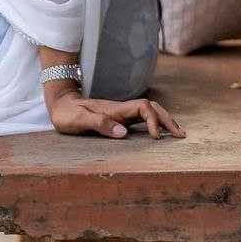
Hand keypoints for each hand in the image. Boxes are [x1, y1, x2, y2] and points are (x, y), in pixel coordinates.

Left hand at [44, 83, 185, 139]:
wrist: (59, 103)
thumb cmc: (67, 113)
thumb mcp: (79, 120)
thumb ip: (99, 124)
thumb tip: (123, 133)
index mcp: (114, 109)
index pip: (143, 108)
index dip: (153, 120)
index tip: (155, 138)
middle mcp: (120, 109)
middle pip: (151, 108)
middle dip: (167, 120)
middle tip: (181, 135)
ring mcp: (120, 113)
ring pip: (148, 112)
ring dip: (164, 121)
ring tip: (178, 134)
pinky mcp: (118, 119)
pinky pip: (141, 119)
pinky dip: (155, 124)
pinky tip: (160, 133)